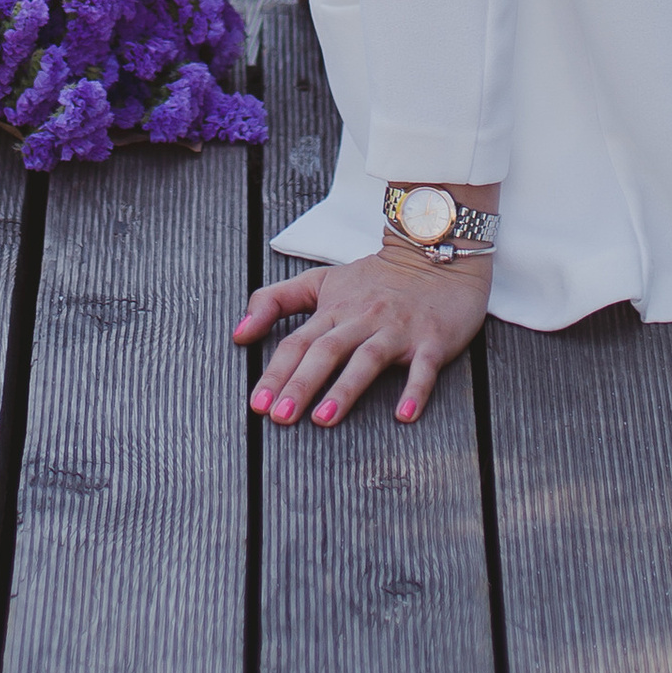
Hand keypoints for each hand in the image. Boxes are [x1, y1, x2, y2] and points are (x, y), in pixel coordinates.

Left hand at [231, 244, 492, 428]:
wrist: (434, 253)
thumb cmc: (375, 278)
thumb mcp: (322, 282)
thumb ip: (276, 301)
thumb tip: (238, 333)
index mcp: (335, 308)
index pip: (299, 341)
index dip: (276, 371)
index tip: (257, 404)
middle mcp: (363, 317)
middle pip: (326, 350)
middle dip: (301, 383)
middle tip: (278, 417)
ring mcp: (398, 328)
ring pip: (368, 357)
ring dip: (346, 388)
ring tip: (324, 419)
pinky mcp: (432, 338)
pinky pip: (424, 367)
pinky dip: (415, 390)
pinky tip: (404, 415)